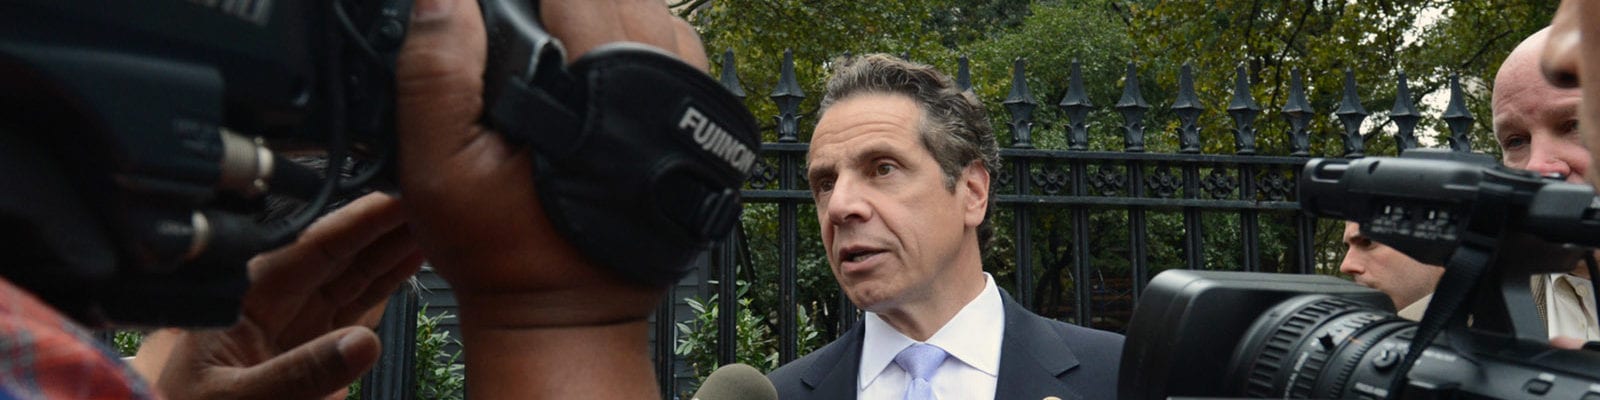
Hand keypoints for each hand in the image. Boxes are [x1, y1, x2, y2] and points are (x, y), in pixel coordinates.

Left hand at [133, 193, 423, 399]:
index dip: (360, 220)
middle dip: (388, 226)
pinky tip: (411, 261)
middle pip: (342, 255)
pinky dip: (386, 285)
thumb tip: (364, 344)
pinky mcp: (309, 353)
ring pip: (354, 277)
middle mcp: (273, 305)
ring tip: (438, 222)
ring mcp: (294, 328)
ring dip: (394, 250)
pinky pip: (356, 309)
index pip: (313, 248)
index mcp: (244, 299)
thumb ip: (297, 374)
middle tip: (437, 197)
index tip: (399, 195)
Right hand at [394, 0, 704, 396]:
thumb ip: (437, 74)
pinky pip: (676, 52)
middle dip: (571, 2)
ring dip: (608, 14)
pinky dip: (641, 42)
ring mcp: (688, 106)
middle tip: (528, 27)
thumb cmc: (505, 255)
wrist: (564, 315)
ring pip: (653, 16)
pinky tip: (600, 66)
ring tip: (559, 39)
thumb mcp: (439, 167)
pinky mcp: (697, 127)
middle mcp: (659, 88)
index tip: (506, 13)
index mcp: (600, 85)